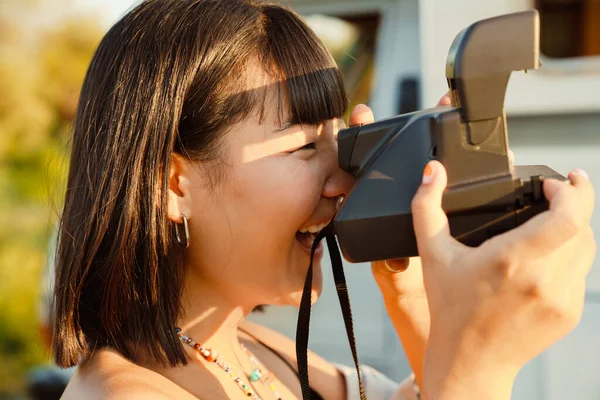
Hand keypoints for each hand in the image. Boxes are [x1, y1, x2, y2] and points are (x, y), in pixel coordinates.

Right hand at [413, 162, 594, 398]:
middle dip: (573, 202)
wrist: (470, 361)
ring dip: (574, 227)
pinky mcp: (569, 313)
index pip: (569, 217)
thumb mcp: (433, 254)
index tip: (557, 182)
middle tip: (556, 192)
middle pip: (582, 227)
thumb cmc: (450, 308)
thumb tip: (432, 172)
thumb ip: (426, 207)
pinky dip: (570, 254)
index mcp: (511, 260)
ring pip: (586, 248)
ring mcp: (561, 299)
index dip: (572, 191)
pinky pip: (580, 272)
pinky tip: (548, 254)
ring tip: (554, 219)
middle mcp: (543, 280)